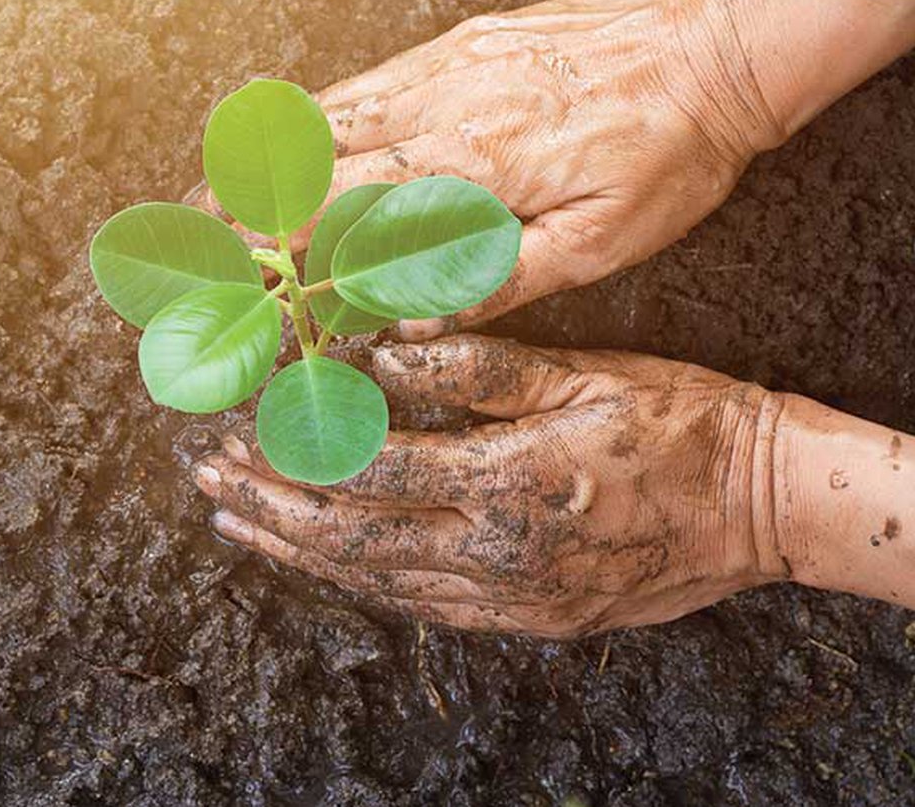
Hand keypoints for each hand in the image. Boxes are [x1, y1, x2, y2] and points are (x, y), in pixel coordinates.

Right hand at [189, 0, 784, 336]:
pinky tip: (292, 132)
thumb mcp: (600, 243)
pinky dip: (317, 112)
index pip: (351, 220)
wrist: (718, 52)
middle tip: (197, 247)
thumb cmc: (669, 154)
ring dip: (268, 160)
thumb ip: (499, 282)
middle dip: (251, 213)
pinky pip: (370, 81)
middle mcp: (443, 114)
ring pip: (331, 118)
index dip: (288, 260)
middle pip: (320, 168)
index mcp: (471, 171)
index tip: (243, 293)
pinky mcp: (460, 45)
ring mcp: (446, 70)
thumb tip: (412, 321)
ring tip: (215, 194)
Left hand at [193, 335, 790, 637]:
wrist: (759, 506)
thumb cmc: (680, 424)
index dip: (299, 447)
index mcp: (508, 482)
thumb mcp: (589, 373)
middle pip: (353, 536)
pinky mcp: (524, 619)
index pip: (373, 468)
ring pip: (376, 581)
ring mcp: (509, 597)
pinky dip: (359, 581)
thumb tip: (389, 348)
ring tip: (236, 525)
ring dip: (298, 550)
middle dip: (270, 505)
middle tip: (208, 480)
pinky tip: (320, 562)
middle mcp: (496, 553)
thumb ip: (483, 365)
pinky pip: (420, 606)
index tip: (244, 426)